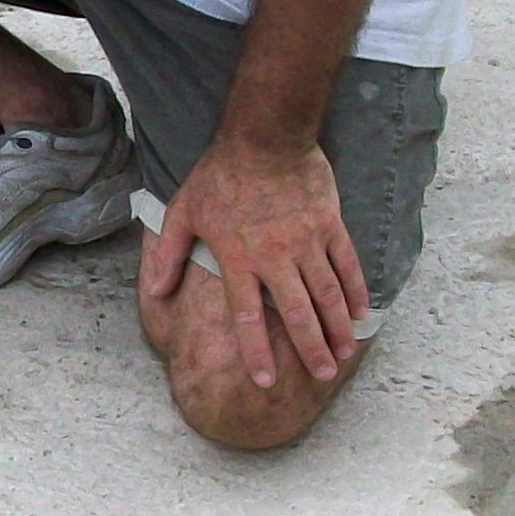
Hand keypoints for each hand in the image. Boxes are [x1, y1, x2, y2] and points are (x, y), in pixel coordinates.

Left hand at [138, 137, 368, 389]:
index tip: (265, 380)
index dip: (256, 352)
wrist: (264, 135)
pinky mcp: (329, 224)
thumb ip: (169, 254)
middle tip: (320, 376)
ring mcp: (307, 242)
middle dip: (310, 350)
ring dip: (336, 328)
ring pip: (327, 294)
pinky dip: (355, 290)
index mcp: (239, 259)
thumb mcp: (183, 211)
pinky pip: (346, 264)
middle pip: (296, 314)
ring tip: (342, 355)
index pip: (247, 317)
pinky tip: (359, 314)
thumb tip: (154, 291)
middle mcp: (275, 257)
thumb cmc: (220, 173)